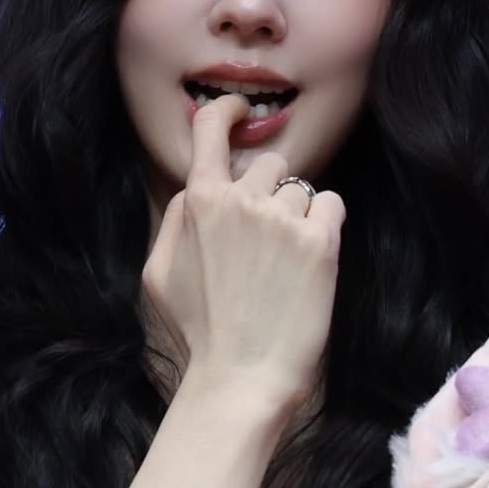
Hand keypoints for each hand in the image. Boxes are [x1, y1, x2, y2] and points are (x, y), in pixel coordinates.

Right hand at [140, 94, 345, 406]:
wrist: (240, 378)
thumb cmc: (198, 333)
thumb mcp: (156, 274)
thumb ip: (173, 221)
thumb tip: (194, 192)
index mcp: (198, 202)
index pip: (211, 131)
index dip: (226, 112)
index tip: (238, 109)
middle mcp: (241, 200)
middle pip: (266, 164)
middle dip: (267, 191)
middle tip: (264, 241)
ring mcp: (282, 218)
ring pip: (300, 189)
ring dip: (296, 216)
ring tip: (284, 265)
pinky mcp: (321, 241)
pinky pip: (331, 204)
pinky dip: (325, 225)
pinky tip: (310, 261)